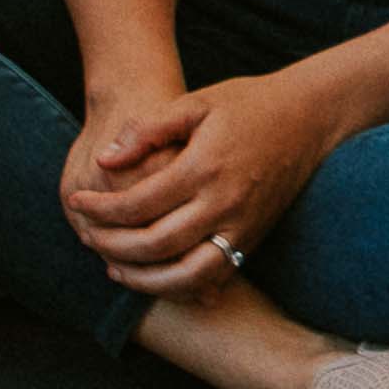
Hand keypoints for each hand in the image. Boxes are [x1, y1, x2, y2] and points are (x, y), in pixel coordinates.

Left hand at [72, 69, 352, 295]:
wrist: (311, 117)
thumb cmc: (249, 104)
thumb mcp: (196, 102)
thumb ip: (148, 129)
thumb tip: (104, 159)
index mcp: (204, 167)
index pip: (138, 203)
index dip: (101, 209)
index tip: (78, 202)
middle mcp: (224, 204)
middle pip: (156, 246)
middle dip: (113, 247)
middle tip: (87, 237)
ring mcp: (243, 226)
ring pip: (187, 275)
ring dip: (144, 280)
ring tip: (114, 270)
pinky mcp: (254, 238)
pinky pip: (215, 276)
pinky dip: (181, 285)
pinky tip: (156, 277)